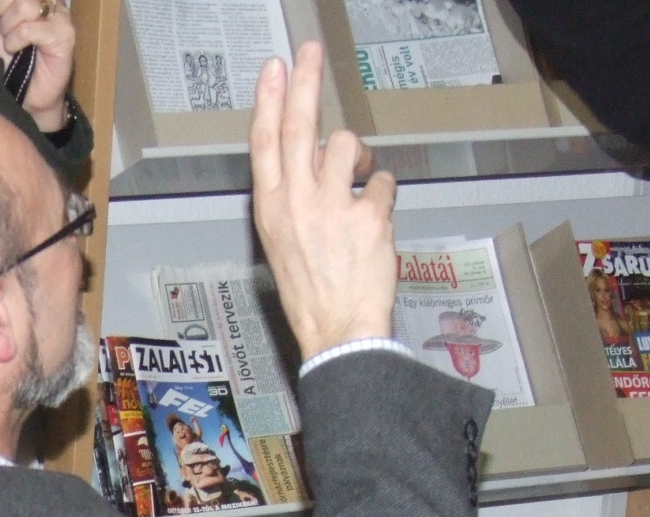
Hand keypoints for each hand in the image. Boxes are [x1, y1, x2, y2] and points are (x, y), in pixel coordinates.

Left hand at [0, 0, 75, 132]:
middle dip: (1, 9)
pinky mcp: (64, 35)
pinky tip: (17, 50)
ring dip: (8, 27)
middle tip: (3, 30)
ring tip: (11, 43)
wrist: (27, 96)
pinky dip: (15, 40)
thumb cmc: (12, 61)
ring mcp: (60, 16)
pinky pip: (29, 28)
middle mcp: (51, 1)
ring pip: (25, 5)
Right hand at [248, 43, 397, 360]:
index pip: (264, 144)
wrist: (337, 331)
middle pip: (299, 127)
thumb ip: (295, 197)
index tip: (274, 70)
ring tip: (361, 182)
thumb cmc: (311, 293)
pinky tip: (376, 219)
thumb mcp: (283, 243)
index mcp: (271, 210)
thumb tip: (315, 158)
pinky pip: (384, 182)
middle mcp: (297, 203)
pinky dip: (385, 195)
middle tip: (309, 52)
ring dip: (361, 157)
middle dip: (305, 83)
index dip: (269, 101)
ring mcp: (332, 208)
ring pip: (348, 146)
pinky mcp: (367, 216)